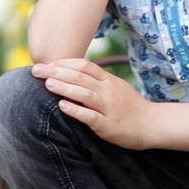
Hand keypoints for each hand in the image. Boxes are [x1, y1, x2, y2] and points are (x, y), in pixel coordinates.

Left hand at [33, 57, 151, 147]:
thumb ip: (96, 81)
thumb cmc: (129, 107)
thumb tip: (70, 75)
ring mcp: (109, 107)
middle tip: (36, 70)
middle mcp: (108, 91)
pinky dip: (75, 110)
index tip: (47, 64)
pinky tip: (62, 106)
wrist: (152, 124)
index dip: (64, 63)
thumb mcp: (115, 88)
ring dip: (64, 87)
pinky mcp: (109, 125)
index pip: (84, 65)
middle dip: (56, 72)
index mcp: (108, 81)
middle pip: (80, 76)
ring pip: (84, 93)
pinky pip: (90, 116)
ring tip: (47, 84)